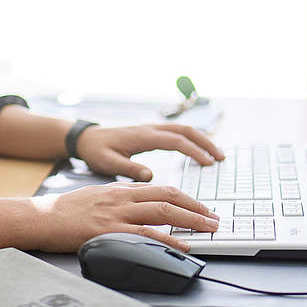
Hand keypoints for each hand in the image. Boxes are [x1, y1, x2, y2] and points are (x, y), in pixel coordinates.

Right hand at [30, 182, 219, 251]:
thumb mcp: (98, 196)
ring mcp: (117, 213)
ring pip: (163, 211)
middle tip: (214, 219)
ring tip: (208, 230)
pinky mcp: (109, 230)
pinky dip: (168, 239)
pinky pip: (145, 234)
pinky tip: (182, 245)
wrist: (41, 217)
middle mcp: (123, 197)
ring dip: (191, 220)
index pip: (163, 189)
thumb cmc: (65, 210)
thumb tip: (141, 207)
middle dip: (197, 208)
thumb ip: (121, 199)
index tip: (202, 208)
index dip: (187, 199)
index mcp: (122, 189)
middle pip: (170, 197)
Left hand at [75, 123, 224, 181]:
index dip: (194, 151)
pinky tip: (197, 150)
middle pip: (185, 130)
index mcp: (143, 136)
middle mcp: (150, 129)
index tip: (208, 163)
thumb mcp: (109, 163)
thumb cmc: (97, 151)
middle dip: (205, 142)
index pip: (176, 141)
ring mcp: (152, 129)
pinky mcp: (151, 133)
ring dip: (201, 140)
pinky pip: (176, 133)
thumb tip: (150, 177)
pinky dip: (191, 139)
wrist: (87, 139)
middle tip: (220, 158)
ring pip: (183, 129)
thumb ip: (129, 169)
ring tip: (215, 154)